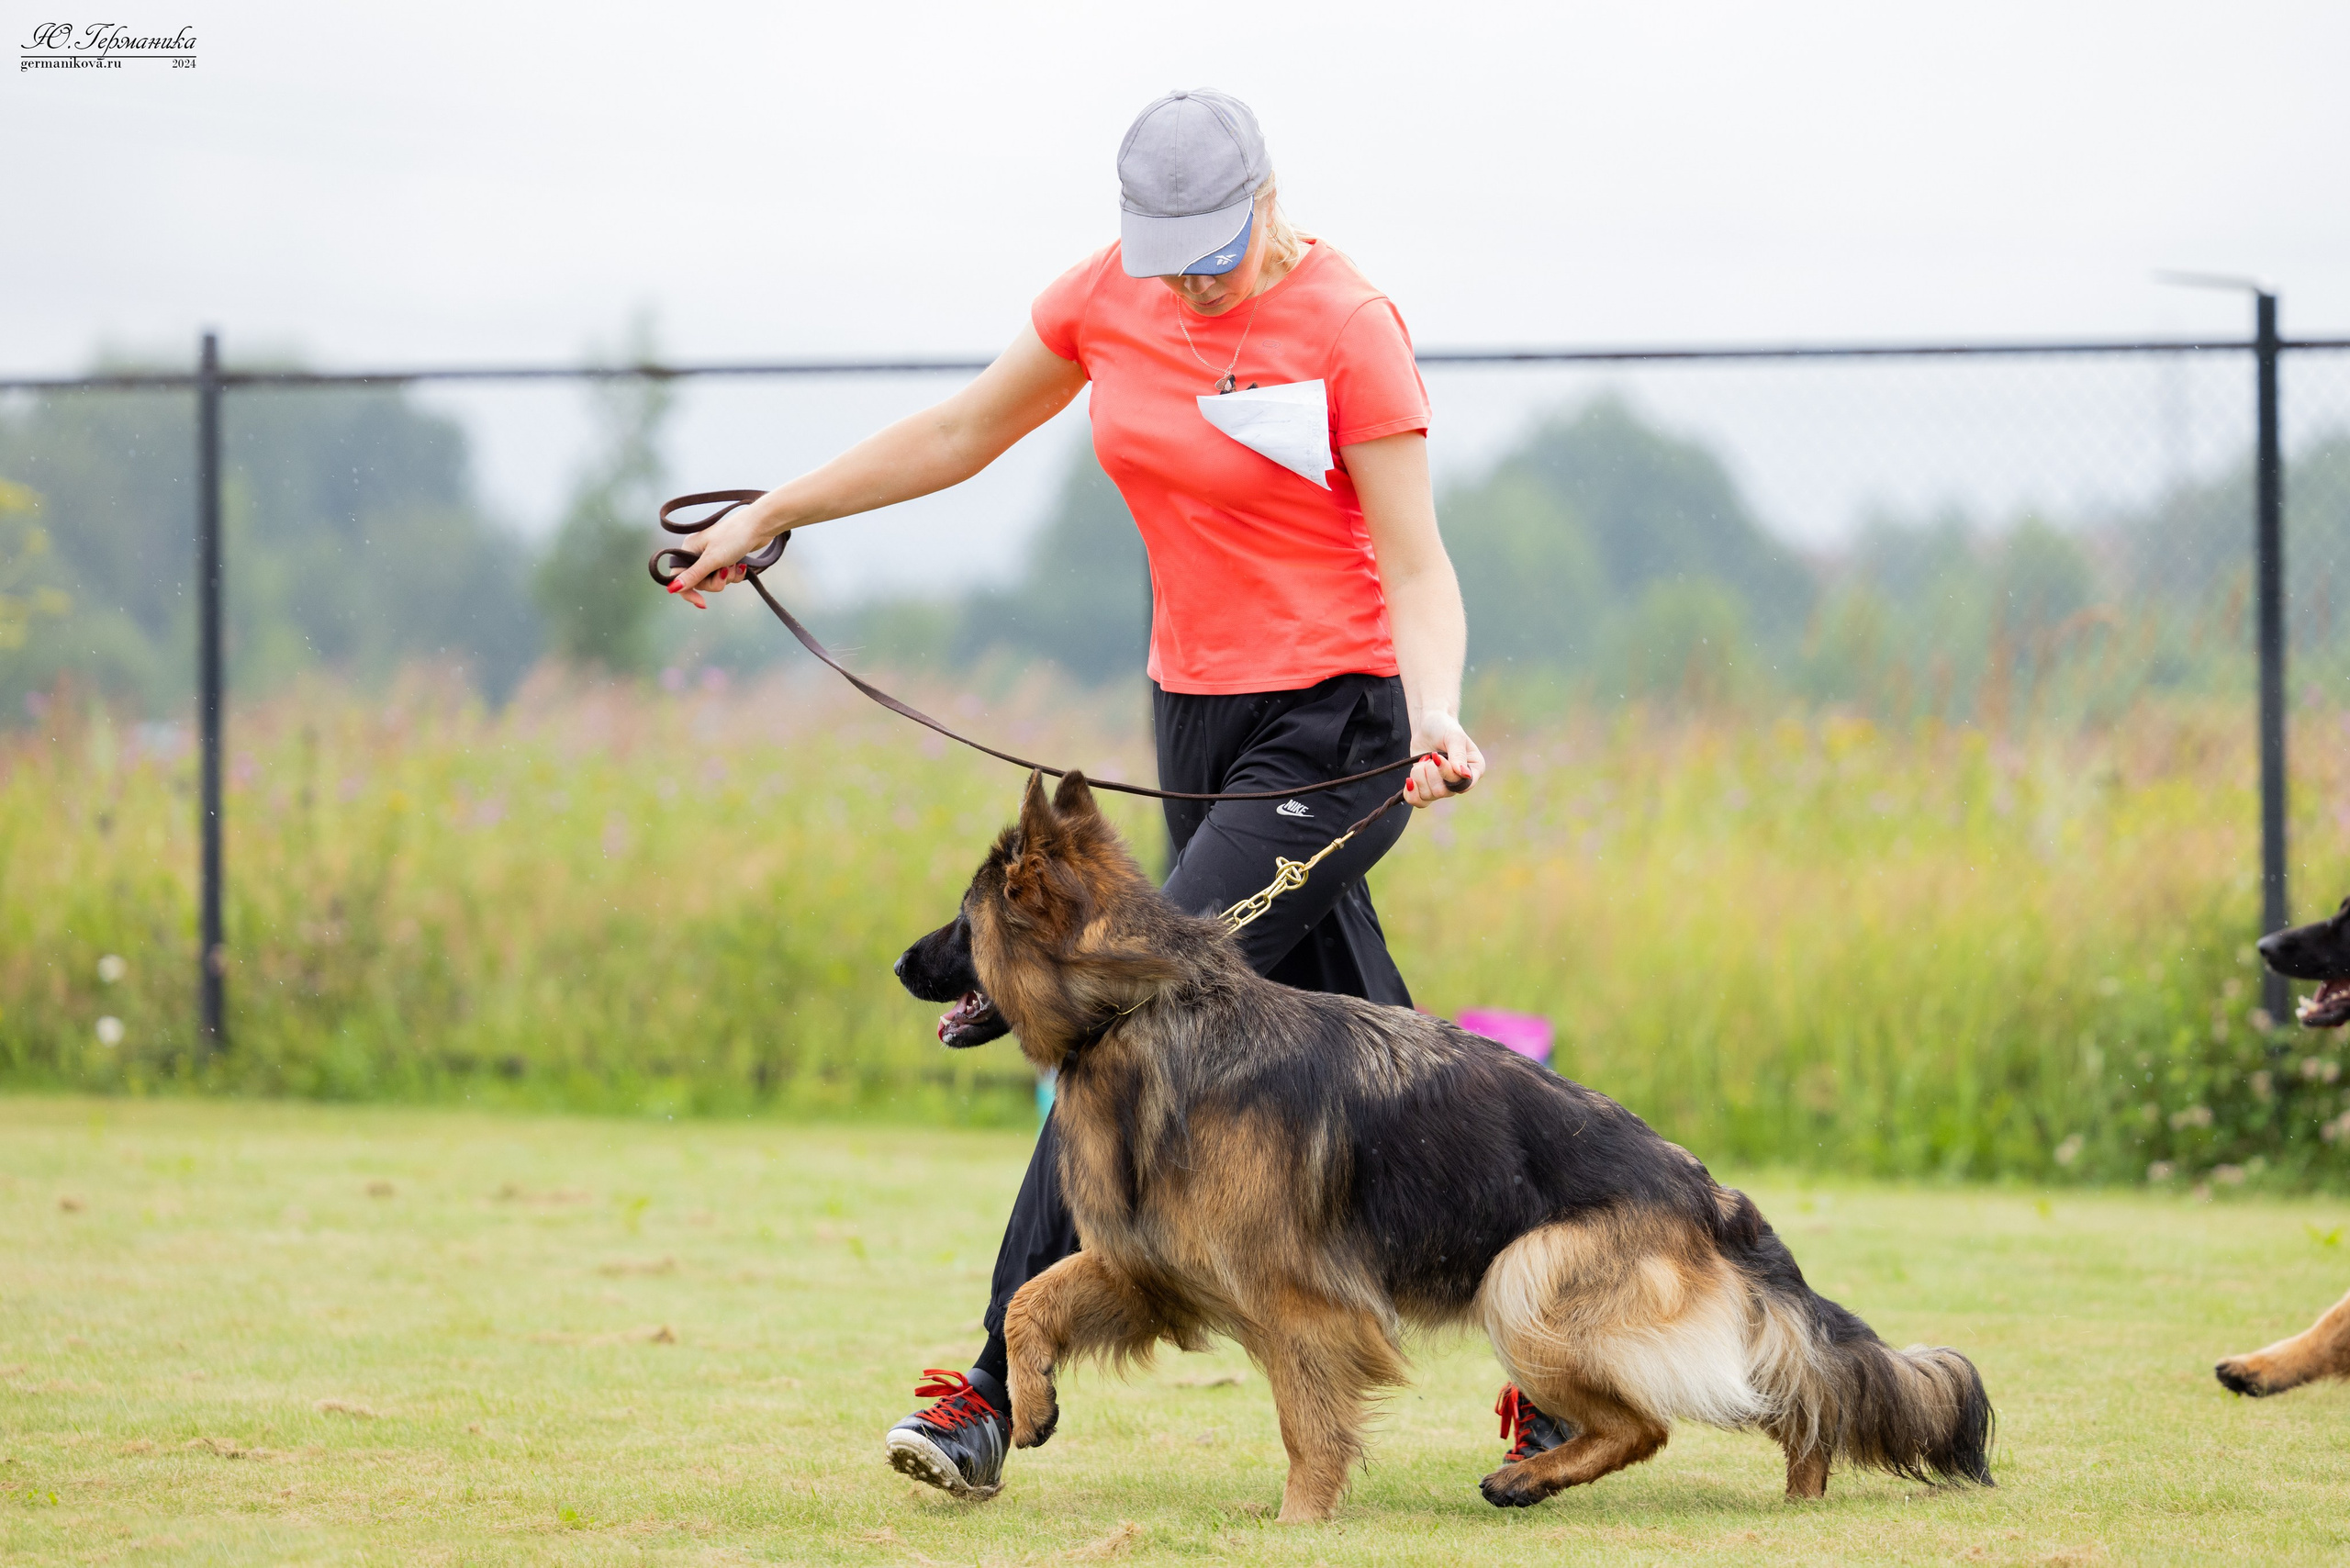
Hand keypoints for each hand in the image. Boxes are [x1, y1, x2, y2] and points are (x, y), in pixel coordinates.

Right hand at [665, 493, 780, 607]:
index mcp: (689, 549)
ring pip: (715, 580)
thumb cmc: (734, 537)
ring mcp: (713, 555)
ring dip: (728, 577)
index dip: (689, 592)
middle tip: (725, 572)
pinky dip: (735, 574)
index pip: (680, 577)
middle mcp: (698, 552)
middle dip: (716, 581)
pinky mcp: (727, 558)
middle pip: (700, 582)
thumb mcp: (712, 559)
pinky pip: (727, 576)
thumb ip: (693, 575)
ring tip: (735, 564)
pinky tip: (742, 565)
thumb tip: (672, 589)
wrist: (760, 525)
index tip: (702, 603)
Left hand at [1404, 718, 1482, 807]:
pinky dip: (1411, 793)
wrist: (1427, 726)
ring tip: (1423, 761)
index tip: (1436, 757)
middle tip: (1430, 756)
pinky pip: (1419, 802)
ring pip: (1428, 796)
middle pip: (1442, 792)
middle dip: (1429, 772)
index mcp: (1475, 770)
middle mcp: (1460, 782)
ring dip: (1419, 776)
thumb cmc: (1444, 728)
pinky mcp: (1427, 788)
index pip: (1462, 784)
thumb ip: (1458, 755)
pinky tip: (1409, 781)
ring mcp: (1443, 786)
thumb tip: (1464, 774)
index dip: (1446, 773)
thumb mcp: (1454, 736)